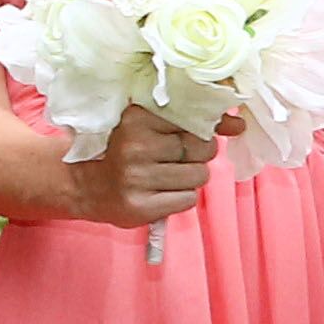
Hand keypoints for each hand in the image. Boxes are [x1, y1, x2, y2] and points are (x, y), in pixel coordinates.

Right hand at [74, 99, 213, 228]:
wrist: (84, 185)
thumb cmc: (125, 150)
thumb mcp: (150, 125)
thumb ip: (194, 120)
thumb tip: (239, 125)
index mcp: (137, 117)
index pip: (197, 119)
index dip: (204, 129)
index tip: (198, 133)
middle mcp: (136, 145)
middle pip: (204, 149)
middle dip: (198, 155)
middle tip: (174, 157)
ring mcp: (137, 177)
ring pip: (199, 176)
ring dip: (190, 178)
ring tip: (165, 175)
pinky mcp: (140, 206)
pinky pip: (187, 200)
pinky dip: (180, 197)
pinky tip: (160, 192)